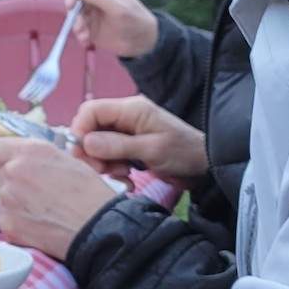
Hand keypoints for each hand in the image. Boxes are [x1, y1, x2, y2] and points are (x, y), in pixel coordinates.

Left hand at [0, 138, 118, 258]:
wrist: (100, 230)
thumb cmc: (92, 195)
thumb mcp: (70, 162)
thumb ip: (40, 157)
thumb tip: (27, 160)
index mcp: (30, 151)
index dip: (6, 157)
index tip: (16, 165)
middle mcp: (13, 171)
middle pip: (2, 174)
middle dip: (16, 182)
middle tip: (40, 193)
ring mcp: (7, 199)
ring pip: (4, 197)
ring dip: (18, 202)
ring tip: (45, 211)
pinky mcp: (8, 223)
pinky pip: (8, 219)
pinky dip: (21, 222)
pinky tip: (42, 225)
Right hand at [64, 0, 159, 57]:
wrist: (142, 43)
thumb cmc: (135, 21)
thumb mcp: (118, 9)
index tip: (70, 6)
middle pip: (73, 2)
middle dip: (74, 16)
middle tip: (80, 28)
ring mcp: (92, 14)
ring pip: (74, 18)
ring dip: (77, 29)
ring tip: (87, 39)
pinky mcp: (90, 27)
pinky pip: (78, 31)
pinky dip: (80, 38)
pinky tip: (88, 44)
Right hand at [69, 96, 208, 187]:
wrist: (208, 166)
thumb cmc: (184, 153)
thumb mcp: (151, 150)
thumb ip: (117, 145)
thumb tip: (84, 143)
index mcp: (130, 109)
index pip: (90, 111)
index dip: (80, 130)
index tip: (82, 153)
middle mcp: (125, 117)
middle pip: (90, 128)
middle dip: (91, 151)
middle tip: (104, 170)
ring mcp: (126, 132)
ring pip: (97, 144)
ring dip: (103, 163)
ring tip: (122, 175)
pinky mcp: (129, 146)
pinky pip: (108, 155)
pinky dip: (112, 168)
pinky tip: (126, 178)